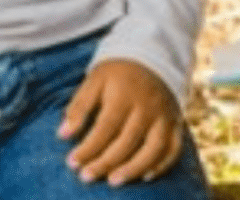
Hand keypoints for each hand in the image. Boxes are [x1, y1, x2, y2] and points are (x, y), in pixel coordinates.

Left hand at [59, 58, 183, 186]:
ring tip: (113, 181)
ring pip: (153, 148)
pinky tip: (145, 177)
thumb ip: (79, 106)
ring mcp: (164, 116)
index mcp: (125, 94)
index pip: (105, 127)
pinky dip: (162, 165)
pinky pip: (173, 149)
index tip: (72, 162)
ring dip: (134, 168)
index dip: (88, 148)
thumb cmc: (117, 74)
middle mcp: (147, 106)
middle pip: (127, 141)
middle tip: (86, 177)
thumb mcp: (94, 80)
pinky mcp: (176, 122)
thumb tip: (63, 135)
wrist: (152, 57)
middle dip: (105, 162)